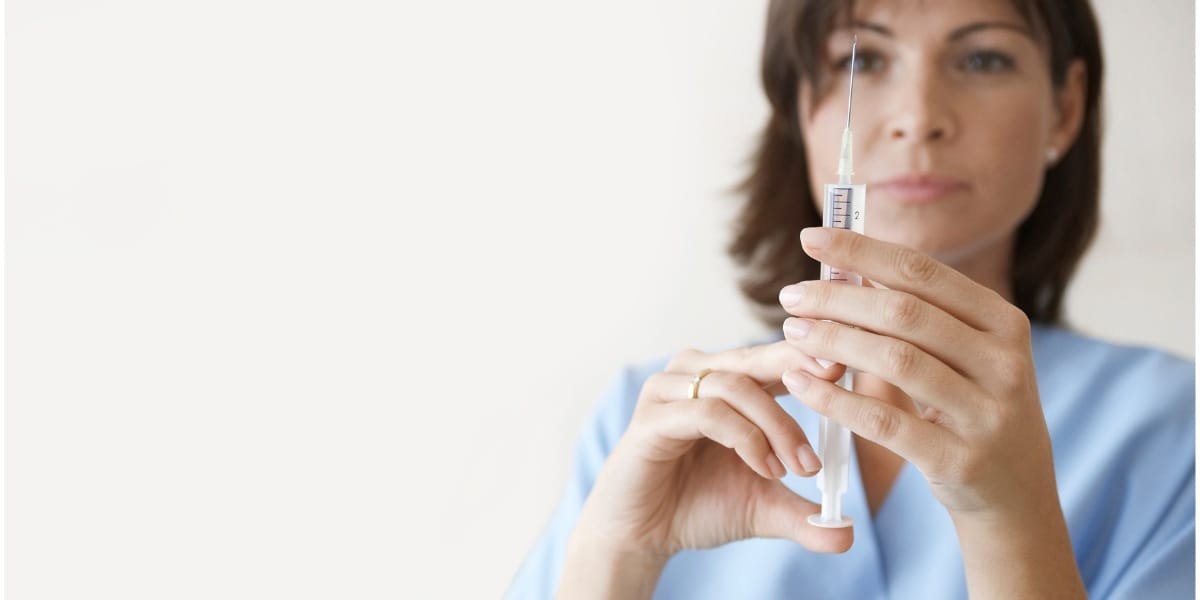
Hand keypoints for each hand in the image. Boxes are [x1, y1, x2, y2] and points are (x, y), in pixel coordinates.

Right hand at [569, 342, 853, 564]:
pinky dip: (745, 438)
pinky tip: (765, 467)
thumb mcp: (763, 506)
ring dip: (777, 425)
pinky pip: (708, 413)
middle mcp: (693, 373)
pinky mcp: (652, 418)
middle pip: (756, 358)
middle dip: (801, 371)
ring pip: (736, 386)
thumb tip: (847, 533)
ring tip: (798, 468)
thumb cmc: (697, 506)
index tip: (849, 368)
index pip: (772, 354)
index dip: (810, 355)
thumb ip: (804, 513)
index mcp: (723, 379)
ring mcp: (668, 391)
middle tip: (836, 388)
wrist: (642, 535)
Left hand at [778, 226, 1055, 520]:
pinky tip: (799, 385)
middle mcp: (1003, 363)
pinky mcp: (959, 460)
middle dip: (838, 298)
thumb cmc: (972, 411)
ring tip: (791, 332)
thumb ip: (918, 316)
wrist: (1016, 495)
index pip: (923, 272)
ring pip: (896, 361)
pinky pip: (884, 422)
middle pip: (905, 313)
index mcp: (1004, 323)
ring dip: (833, 341)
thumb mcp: (965, 357)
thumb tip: (846, 264)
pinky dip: (835, 399)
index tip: (811, 236)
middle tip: (790, 296)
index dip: (862, 250)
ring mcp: (986, 414)